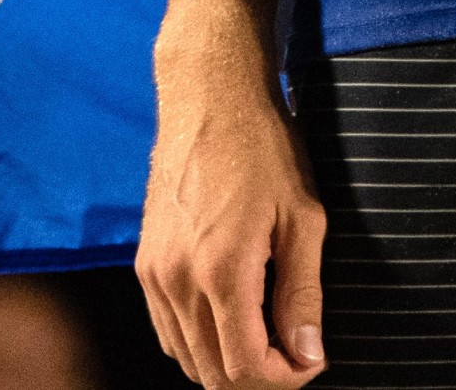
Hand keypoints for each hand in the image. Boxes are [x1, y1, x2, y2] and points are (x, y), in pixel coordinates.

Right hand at [140, 44, 327, 386]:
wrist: (209, 93)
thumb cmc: (262, 145)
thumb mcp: (302, 216)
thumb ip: (303, 293)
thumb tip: (309, 355)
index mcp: (220, 271)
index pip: (245, 368)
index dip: (284, 380)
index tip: (310, 361)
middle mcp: (177, 280)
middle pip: (213, 374)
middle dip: (258, 377)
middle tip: (294, 352)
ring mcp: (154, 272)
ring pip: (186, 358)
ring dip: (227, 362)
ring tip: (267, 334)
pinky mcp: (145, 260)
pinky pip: (167, 328)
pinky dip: (198, 340)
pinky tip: (230, 316)